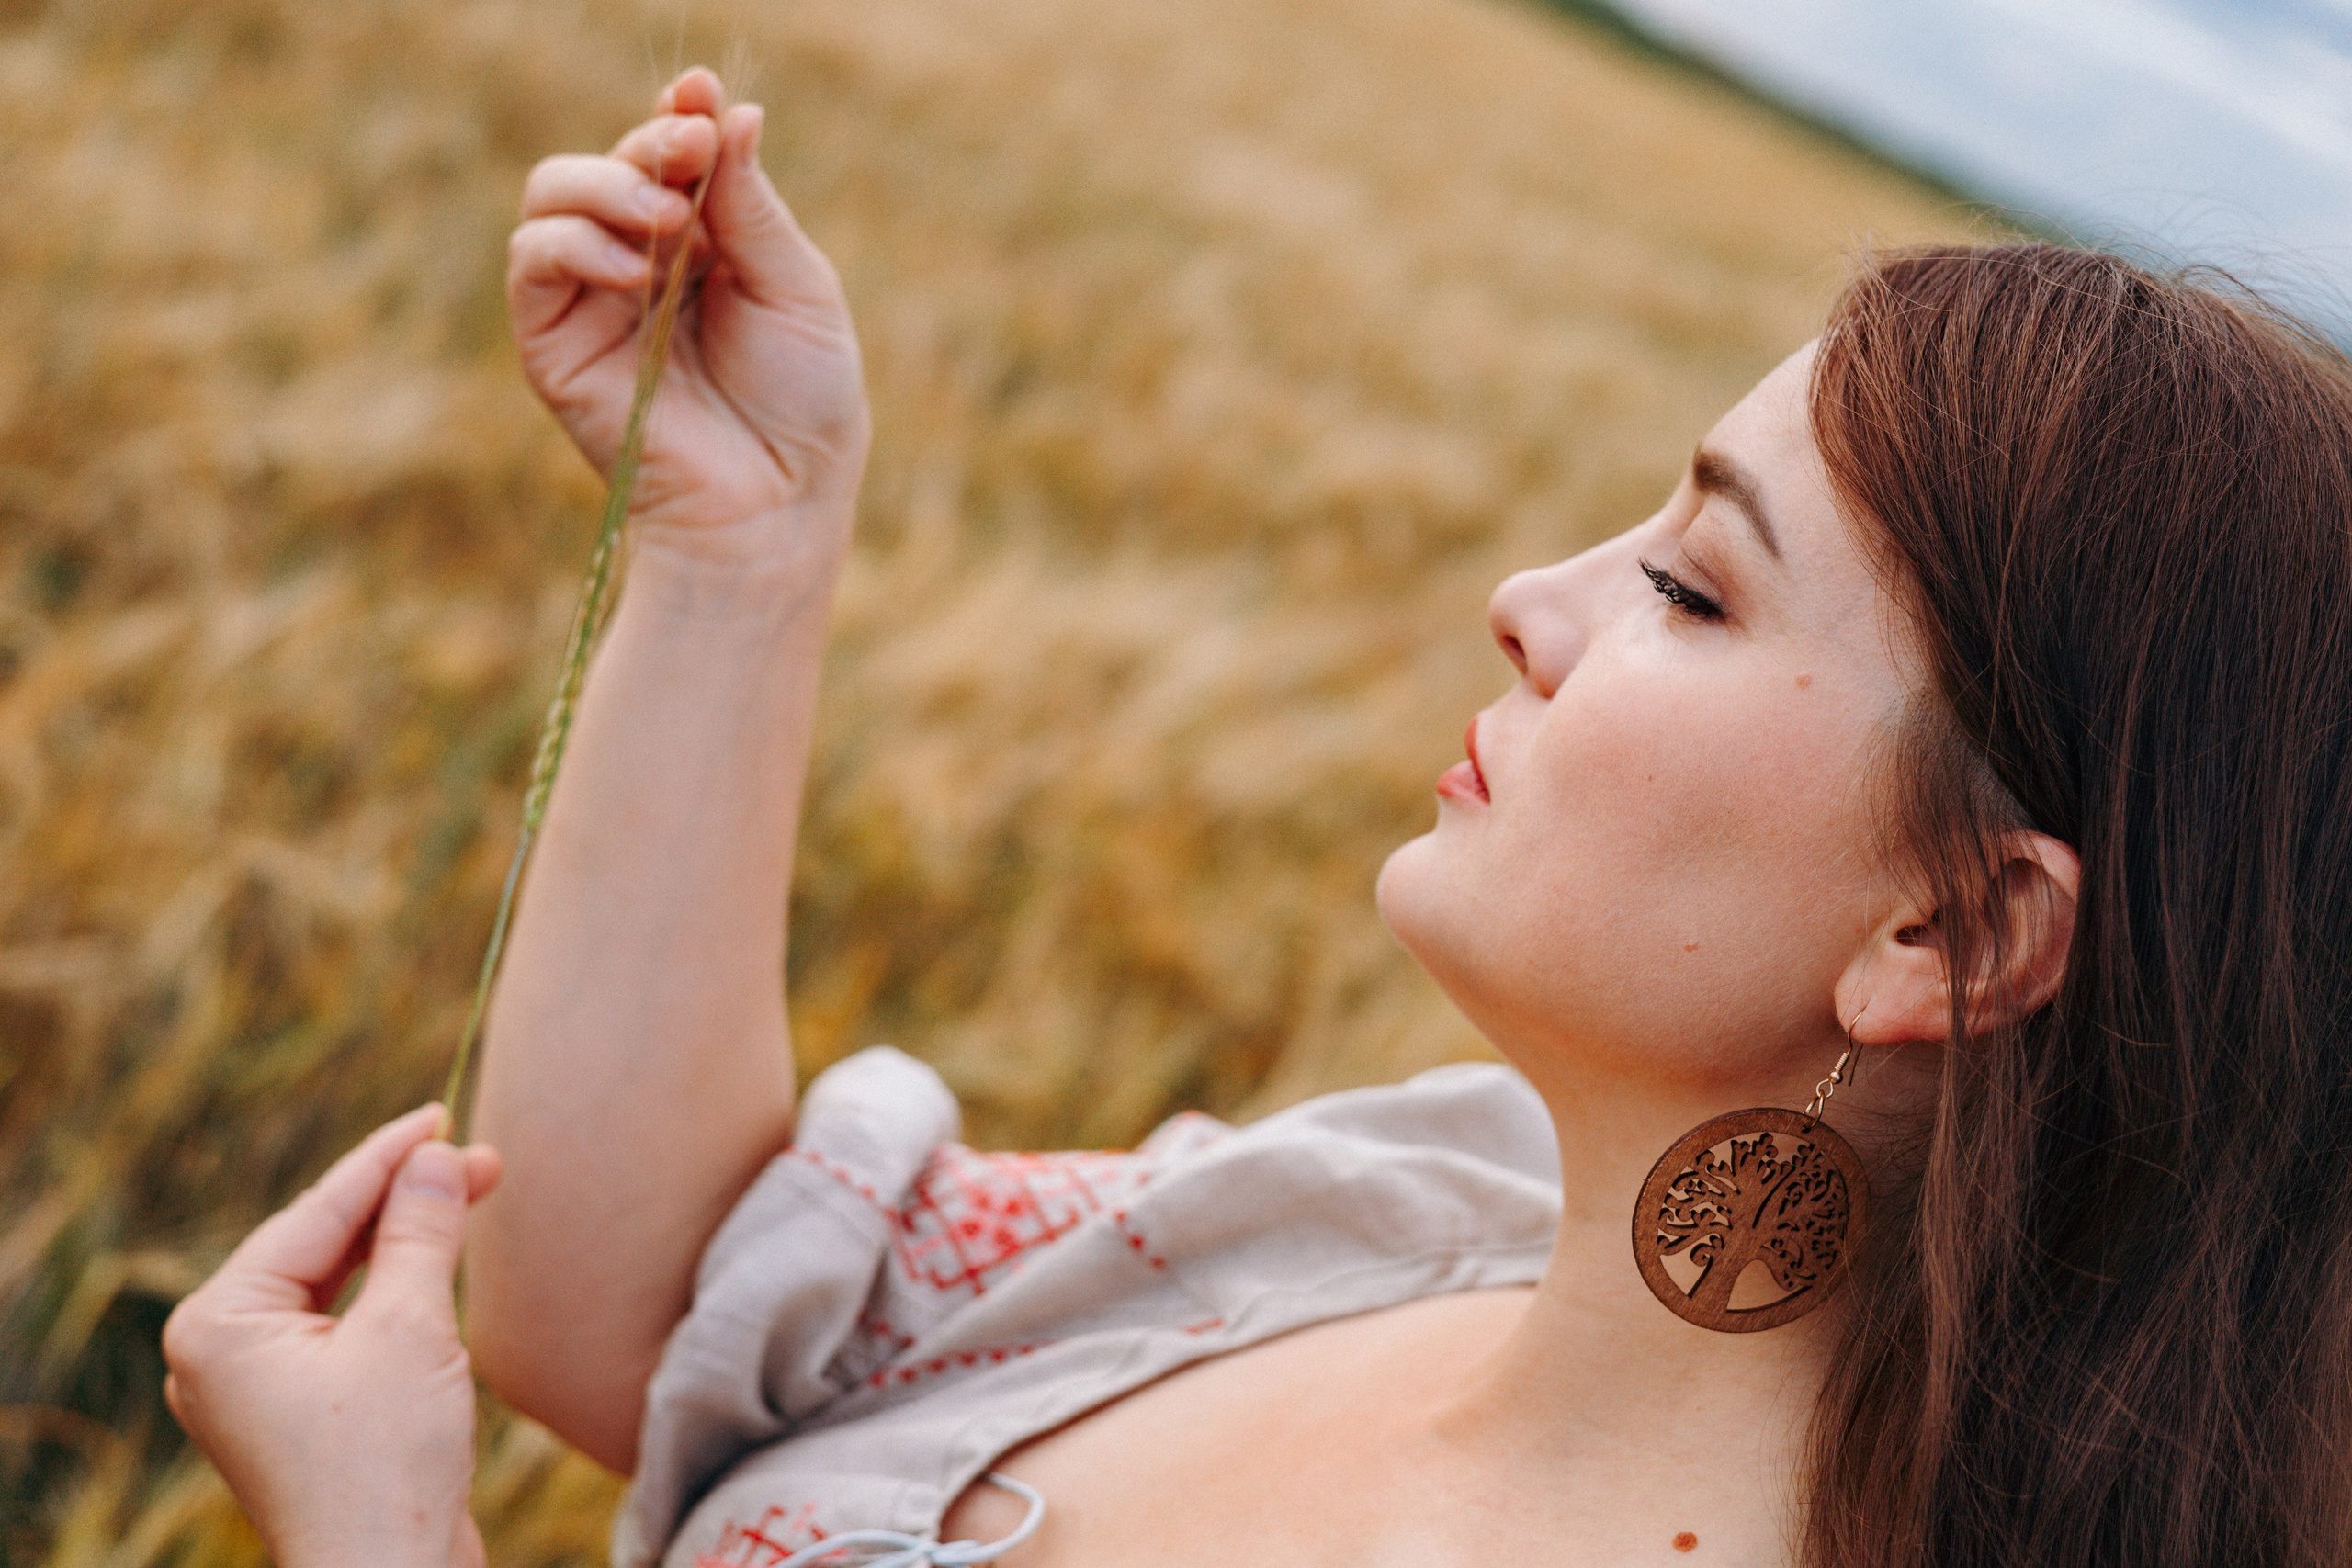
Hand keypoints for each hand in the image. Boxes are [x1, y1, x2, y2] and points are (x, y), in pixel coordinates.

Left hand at [162, 1106, 502, 1567]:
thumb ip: (421, 1232)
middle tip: (479, 1158)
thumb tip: (438, 1156)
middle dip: (401, 1200)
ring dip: (404, 1243)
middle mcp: (219, 1351)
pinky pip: (342, 1327)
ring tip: (469, 1195)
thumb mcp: (410, 1328)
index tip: (443, 1114)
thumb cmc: (387, 1463)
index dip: (387, 1159)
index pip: (316, 1213)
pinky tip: (436, 1265)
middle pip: (321, 1244)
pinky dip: (393, 1292)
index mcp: (218, 1323)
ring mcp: (254, 1388)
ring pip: (335, 1284)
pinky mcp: (296, 1415)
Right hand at [508, 67, 870, 576]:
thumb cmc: (804, 408)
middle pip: (609, 163)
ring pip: (553, 196)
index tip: (700, 95)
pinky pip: (532, 262)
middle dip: (649, 144)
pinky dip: (573, 243)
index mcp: (705, 246)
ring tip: (666, 220)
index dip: (679, 116)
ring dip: (605, 186)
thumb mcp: (798, 291)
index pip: (671, 156)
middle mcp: (642, 265)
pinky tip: (630, 269)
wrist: (777, 504)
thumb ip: (753, 207)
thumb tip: (734, 111)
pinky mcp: (554, 346)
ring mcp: (592, 304)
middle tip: (691, 150)